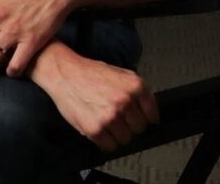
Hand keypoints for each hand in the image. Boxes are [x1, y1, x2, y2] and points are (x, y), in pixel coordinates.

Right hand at [38, 47, 158, 150]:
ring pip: (125, 139)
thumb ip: (138, 92)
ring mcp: (110, 117)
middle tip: (121, 119)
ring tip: (108, 122)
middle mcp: (125, 101)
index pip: (152, 113)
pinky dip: (106, 141)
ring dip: (118, 134)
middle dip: (131, 125)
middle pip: (139, 128)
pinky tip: (100, 128)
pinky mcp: (95, 129)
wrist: (67, 74)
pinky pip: (110, 146)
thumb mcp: (123, 74)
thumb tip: (151, 112)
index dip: (147, 118)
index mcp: (135, 86)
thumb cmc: (93, 73)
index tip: (144, 120)